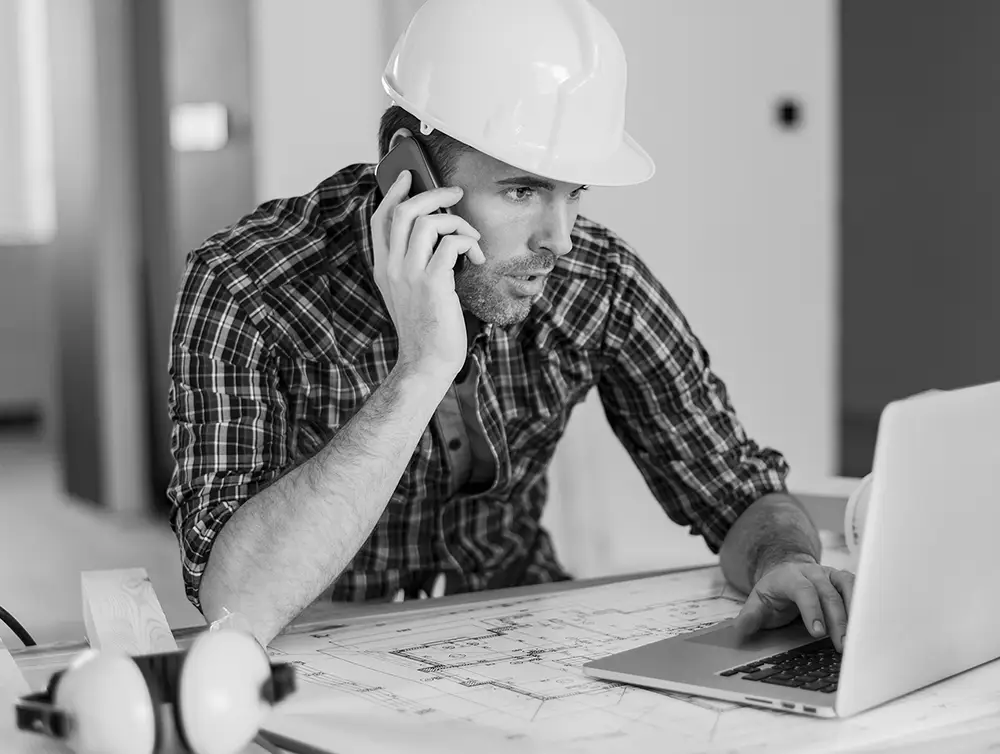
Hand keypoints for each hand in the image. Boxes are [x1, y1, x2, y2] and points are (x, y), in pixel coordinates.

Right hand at [371, 170, 486, 377]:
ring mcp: (410, 274)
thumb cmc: (426, 329)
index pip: (380, 218)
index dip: (394, 191)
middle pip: (403, 210)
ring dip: (457, 222)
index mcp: (384, 267)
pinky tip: (474, 258)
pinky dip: (467, 243)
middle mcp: (392, 267)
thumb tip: (437, 234)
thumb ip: (414, 264)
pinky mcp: (432, 283)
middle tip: (454, 193)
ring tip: (471, 238)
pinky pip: (450, 243)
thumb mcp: (409, 293)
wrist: (426, 363)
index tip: (410, 175)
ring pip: (427, 222)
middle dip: (431, 192)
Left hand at [733, 556, 854, 651]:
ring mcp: (830, 575)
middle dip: (837, 620)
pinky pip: (858, 589)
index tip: (817, 633)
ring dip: (855, 614)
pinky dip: (864, 606)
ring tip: (859, 639)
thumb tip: (738, 632)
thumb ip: (749, 617)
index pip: (804, 591)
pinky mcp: (843, 581)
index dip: (812, 611)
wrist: (786, 570)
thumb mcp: (757, 602)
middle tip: (842, 645)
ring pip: (848, 588)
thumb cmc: (774, 592)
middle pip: (829, 593)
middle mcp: (813, 572)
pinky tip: (868, 626)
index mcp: (790, 577)